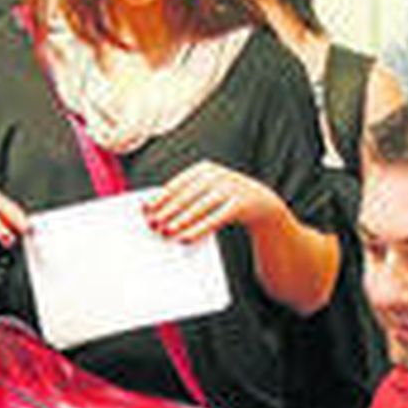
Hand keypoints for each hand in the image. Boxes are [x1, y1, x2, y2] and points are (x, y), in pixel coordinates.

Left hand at [144, 161, 282, 243]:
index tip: (146, 210)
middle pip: (186, 195)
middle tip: (153, 224)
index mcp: (204, 169)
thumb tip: (157, 214)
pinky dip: (199, 229)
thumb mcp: (206, 193)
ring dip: (181, 220)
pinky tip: (186, 238)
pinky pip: (216, 218)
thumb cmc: (223, 200)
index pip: (177, 183)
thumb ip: (186, 199)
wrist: (262, 202)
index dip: (160, 197)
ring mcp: (231, 188)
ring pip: (200, 206)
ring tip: (166, 232)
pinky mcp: (240, 203)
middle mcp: (217, 175)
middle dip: (168, 211)